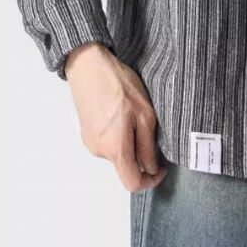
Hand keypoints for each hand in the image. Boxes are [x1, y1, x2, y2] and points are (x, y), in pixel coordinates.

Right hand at [65, 42, 166, 192]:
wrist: (87, 63)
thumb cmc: (117, 85)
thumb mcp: (144, 116)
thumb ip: (148, 147)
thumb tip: (151, 168)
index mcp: (115, 149)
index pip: (133, 183)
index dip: (150, 181)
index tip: (160, 167)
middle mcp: (99, 151)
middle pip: (126, 168)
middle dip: (141, 157)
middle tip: (149, 132)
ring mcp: (90, 143)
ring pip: (117, 156)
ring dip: (129, 145)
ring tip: (132, 118)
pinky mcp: (86, 133)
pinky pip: (107, 145)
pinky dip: (118, 138)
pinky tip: (120, 116)